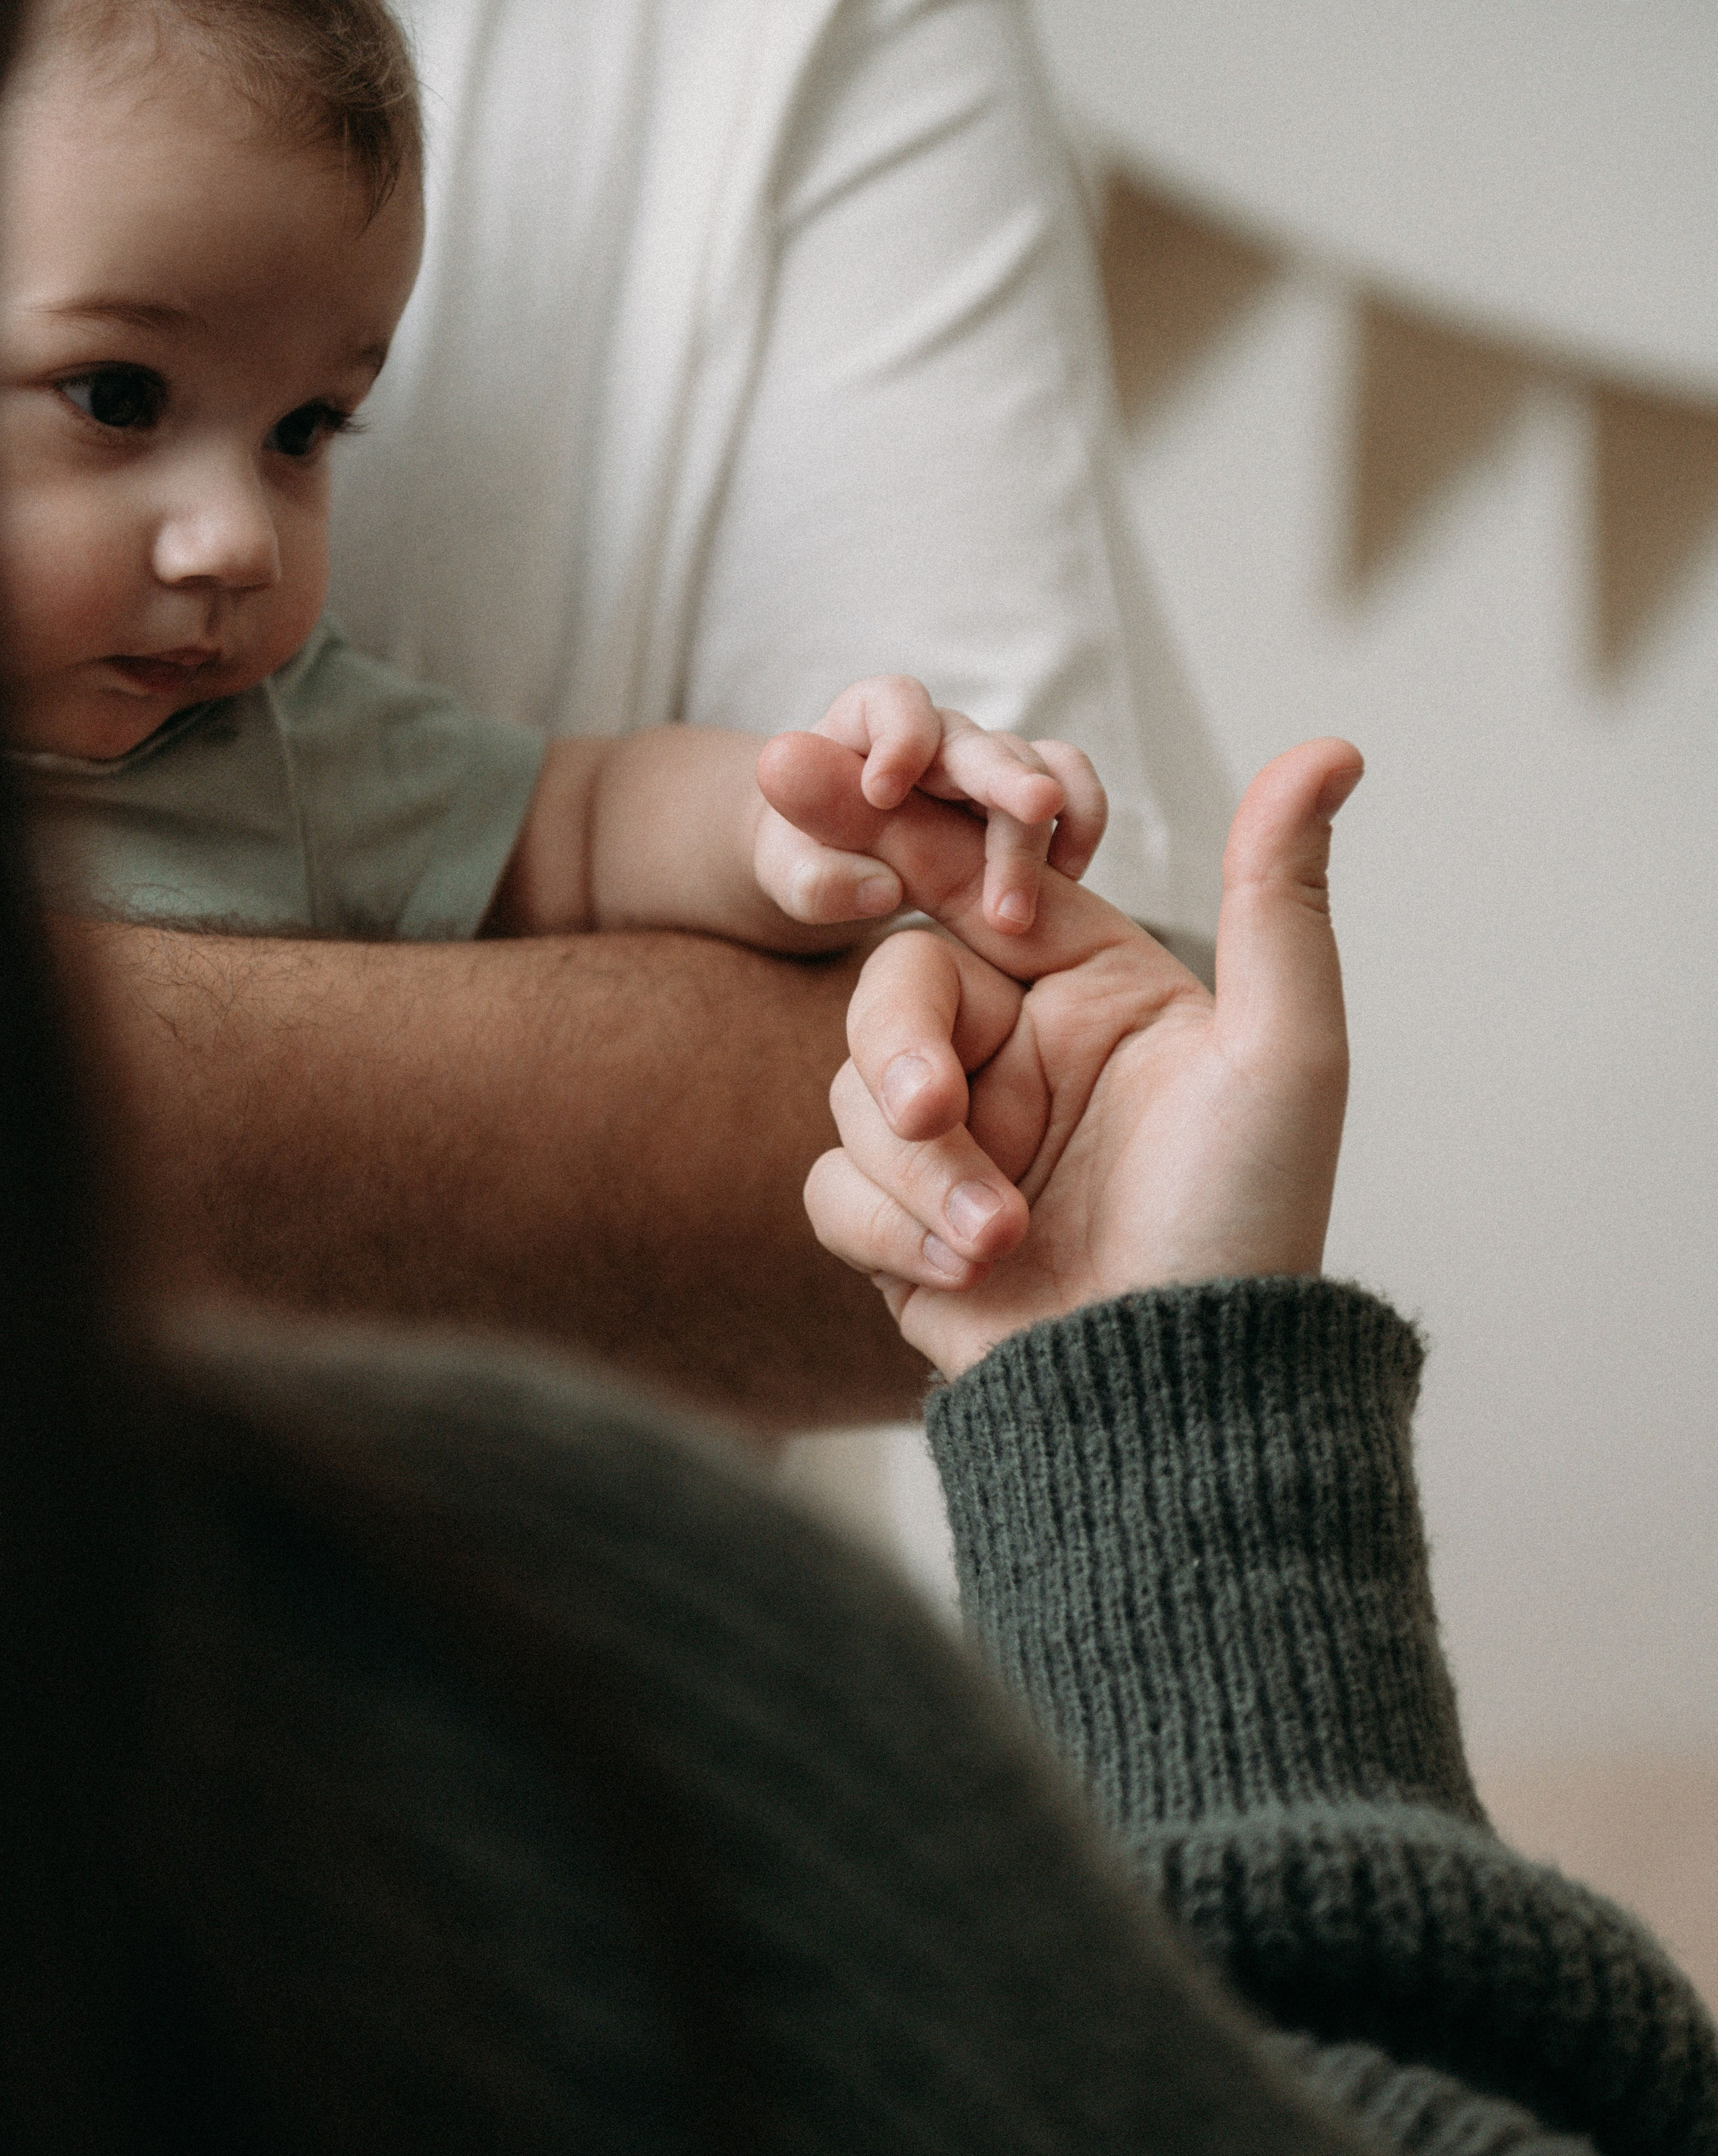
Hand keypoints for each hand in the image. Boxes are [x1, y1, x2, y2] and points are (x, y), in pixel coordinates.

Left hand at [754, 675, 1105, 937]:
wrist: (836, 863)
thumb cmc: (807, 856)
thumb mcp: (789, 876)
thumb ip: (816, 880)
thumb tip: (880, 889)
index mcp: (868, 726)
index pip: (895, 705)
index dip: (897, 740)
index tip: (881, 794)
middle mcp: (937, 737)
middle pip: (980, 741)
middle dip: (1008, 778)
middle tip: (1035, 810)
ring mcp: (988, 763)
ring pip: (1036, 771)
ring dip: (1035, 841)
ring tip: (1012, 916)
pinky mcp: (1026, 798)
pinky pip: (1074, 790)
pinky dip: (1081, 828)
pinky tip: (1065, 881)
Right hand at [792, 736, 1362, 1378]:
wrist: (1177, 1406)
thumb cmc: (1247, 1230)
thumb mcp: (1281, 1055)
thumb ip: (1276, 897)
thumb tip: (1333, 748)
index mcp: (1094, 993)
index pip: (979, 882)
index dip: (902, 832)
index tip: (821, 771)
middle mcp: (1017, 1057)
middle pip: (892, 988)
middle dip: (901, 1048)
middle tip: (937, 1111)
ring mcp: (956, 1147)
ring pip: (854, 1095)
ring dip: (924, 1175)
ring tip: (1007, 1241)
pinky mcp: (903, 1231)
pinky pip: (832, 1191)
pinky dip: (891, 1232)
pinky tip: (975, 1280)